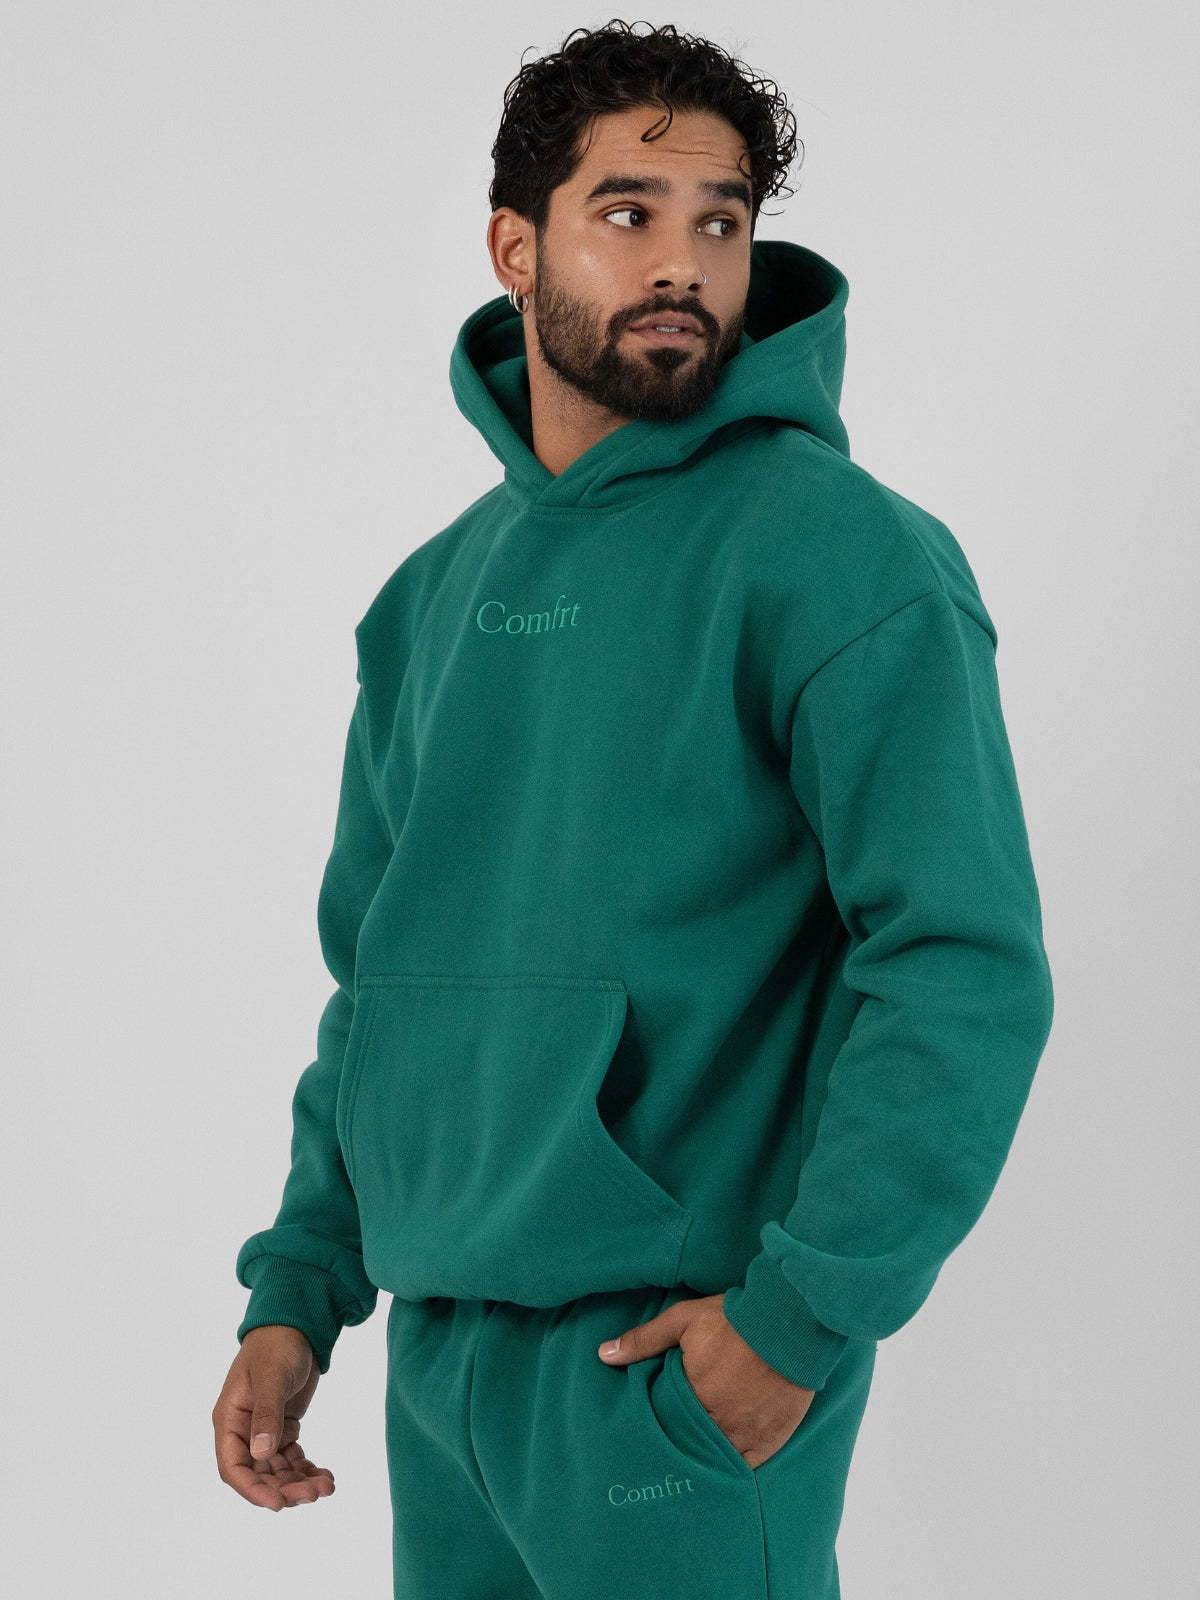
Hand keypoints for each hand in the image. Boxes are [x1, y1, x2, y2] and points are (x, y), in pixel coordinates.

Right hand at [212, 1325, 335, 1510]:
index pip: (233, 1467)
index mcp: (230, 1420)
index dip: (253, 1490)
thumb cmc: (277, 1346)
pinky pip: (291, 1459)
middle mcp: (243, 1431)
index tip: (278, 1505)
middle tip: (315, 1494)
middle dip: (285, 1489)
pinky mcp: (283, 1428)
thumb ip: (266, 1414)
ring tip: (327, 1486)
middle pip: (259, 1475)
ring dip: (299, 1483)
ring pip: (277, 1471)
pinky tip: (326, 1475)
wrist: (294, 1325)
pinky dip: (306, 1470)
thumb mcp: (272, 1377)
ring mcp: (263, 1432)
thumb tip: (260, 1454)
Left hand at [597, 1293, 814, 1468]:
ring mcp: (745, 1436)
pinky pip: (745, 1467)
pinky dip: (733, 1465)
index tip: (652, 1424)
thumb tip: (604, 1355)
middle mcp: (717, 1423)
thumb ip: (644, 1340)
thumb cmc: (735, 1319)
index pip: (663, 1422)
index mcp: (692, 1395)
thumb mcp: (684, 1320)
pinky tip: (722, 1464)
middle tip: (670, 1442)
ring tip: (693, 1454)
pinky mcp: (769, 1442)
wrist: (790, 1322)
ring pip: (715, 1459)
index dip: (657, 1423)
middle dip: (679, 1440)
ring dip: (704, 1455)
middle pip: (688, 1443)